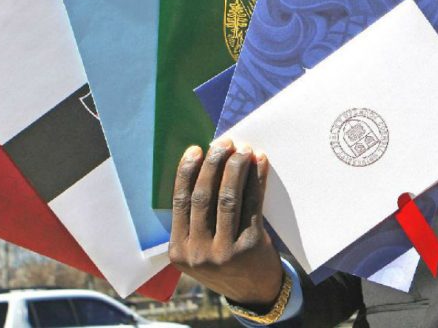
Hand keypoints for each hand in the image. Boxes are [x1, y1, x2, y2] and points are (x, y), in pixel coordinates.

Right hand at [169, 138, 283, 307]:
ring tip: (243, 149)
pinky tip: (259, 163)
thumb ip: (196, 219)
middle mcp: (198, 253)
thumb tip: (205, 165)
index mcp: (178, 250)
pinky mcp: (250, 247)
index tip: (196, 149)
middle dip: (214, 164)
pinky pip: (253, 204)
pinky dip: (256, 179)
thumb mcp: (199, 249)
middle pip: (203, 196)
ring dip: (236, 168)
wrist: (254, 293)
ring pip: (228, 198)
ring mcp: (224, 252)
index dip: (187, 172)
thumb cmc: (225, 260)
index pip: (180, 202)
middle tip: (223, 143)